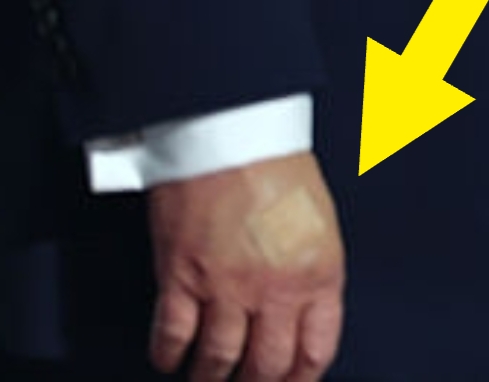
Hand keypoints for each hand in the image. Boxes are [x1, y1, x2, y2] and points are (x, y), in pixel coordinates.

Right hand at [146, 152, 342, 381]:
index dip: (301, 380)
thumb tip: (301, 319)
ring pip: (218, 361)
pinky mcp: (182, 277)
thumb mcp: (320, 225)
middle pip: (266, 366)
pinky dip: (168, 356)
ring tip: (206, 381)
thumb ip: (312, 276)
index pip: (316, 350)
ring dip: (210, 379)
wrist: (232, 133)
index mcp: (318, 273)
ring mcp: (227, 287)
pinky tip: (170, 360)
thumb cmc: (278, 168)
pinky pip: (173, 336)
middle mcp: (276, 288)